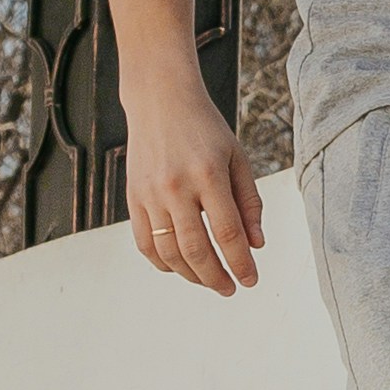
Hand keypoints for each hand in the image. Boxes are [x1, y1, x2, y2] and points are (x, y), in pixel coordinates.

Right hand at [123, 76, 265, 293]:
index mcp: (208, 175)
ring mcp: (150, 194)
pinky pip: (144, 242)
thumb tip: (256, 245)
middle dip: (216, 277)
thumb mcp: (237, 158)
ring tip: (209, 281)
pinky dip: (162, 262)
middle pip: (196, 249)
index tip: (251, 281)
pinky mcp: (133, 197)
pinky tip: (180, 267)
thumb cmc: (206, 129)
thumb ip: (249, 202)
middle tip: (230, 288)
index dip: (241, 263)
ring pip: (168, 252)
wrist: (161, 101)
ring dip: (190, 275)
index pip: (227, 233)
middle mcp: (176, 187)